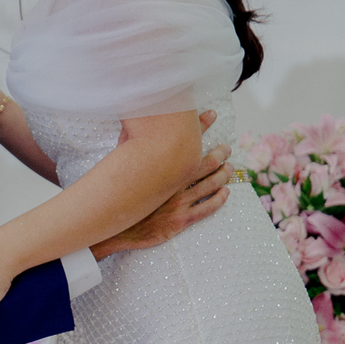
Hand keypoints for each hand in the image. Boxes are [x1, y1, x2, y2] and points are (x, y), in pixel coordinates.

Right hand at [93, 121, 232, 260]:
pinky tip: (225, 193)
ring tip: (230, 168)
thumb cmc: (117, 195)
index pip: (187, 139)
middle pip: (206, 163)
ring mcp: (180, 202)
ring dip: (223, 174)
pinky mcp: (180, 220)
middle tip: (226, 148)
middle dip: (220, 153)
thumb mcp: (119, 165)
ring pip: (210, 184)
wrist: (114, 228)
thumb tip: (128, 125)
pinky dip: (219, 199)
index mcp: (163, 166)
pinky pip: (207, 208)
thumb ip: (127, 145)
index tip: (211, 114)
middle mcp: (175, 182)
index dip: (201, 125)